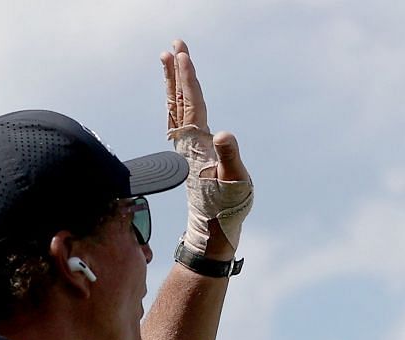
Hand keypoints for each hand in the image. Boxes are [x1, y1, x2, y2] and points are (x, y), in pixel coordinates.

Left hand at [162, 38, 251, 257]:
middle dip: (177, 71)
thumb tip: (223, 134)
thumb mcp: (235, 181)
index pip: (192, 103)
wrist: (212, 228)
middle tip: (174, 45)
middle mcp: (188, 142)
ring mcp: (186, 147)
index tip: (182, 54)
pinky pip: (179, 120)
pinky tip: (175, 97)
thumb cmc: (227, 207)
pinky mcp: (189, 154)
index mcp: (199, 143)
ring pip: (176, 108)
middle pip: (179, 99)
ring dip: (172, 83)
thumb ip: (230, 157)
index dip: (187, 78)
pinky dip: (176, 103)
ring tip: (169, 60)